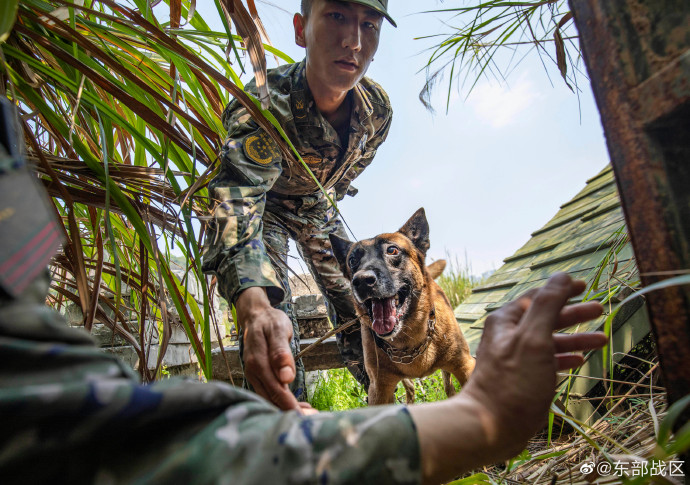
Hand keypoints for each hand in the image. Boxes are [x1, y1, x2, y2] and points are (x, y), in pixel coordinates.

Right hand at [236, 287, 299, 410]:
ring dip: (287, 408)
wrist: (256, 315)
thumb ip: (281, 353)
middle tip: (312, 419)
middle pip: (272, 399)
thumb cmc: (270, 321)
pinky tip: (296, 404)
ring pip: (269, 398)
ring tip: (308, 413)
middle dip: (291, 411)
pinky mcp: (257, 376)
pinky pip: (268, 392)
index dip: (291, 406)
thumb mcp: (278, 330)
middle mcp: (252, 373)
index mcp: (258, 363)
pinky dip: (282, 400)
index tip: (306, 417)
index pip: (276, 391)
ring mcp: (253, 375)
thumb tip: (286, 377)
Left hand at [410, 273, 606, 483]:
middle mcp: (509, 336)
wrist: (490, 425)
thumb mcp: (534, 338)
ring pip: (548, 341)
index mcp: (508, 320)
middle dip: (572, 313)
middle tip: (599, 310)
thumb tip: (562, 276)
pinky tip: (579, 361)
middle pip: (545, 317)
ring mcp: (515, 358)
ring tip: (601, 339)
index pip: (538, 296)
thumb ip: (548, 305)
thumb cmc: (513, 381)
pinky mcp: (520, 379)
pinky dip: (563, 358)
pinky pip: (545, 362)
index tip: (584, 286)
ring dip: (574, 337)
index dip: (561, 290)